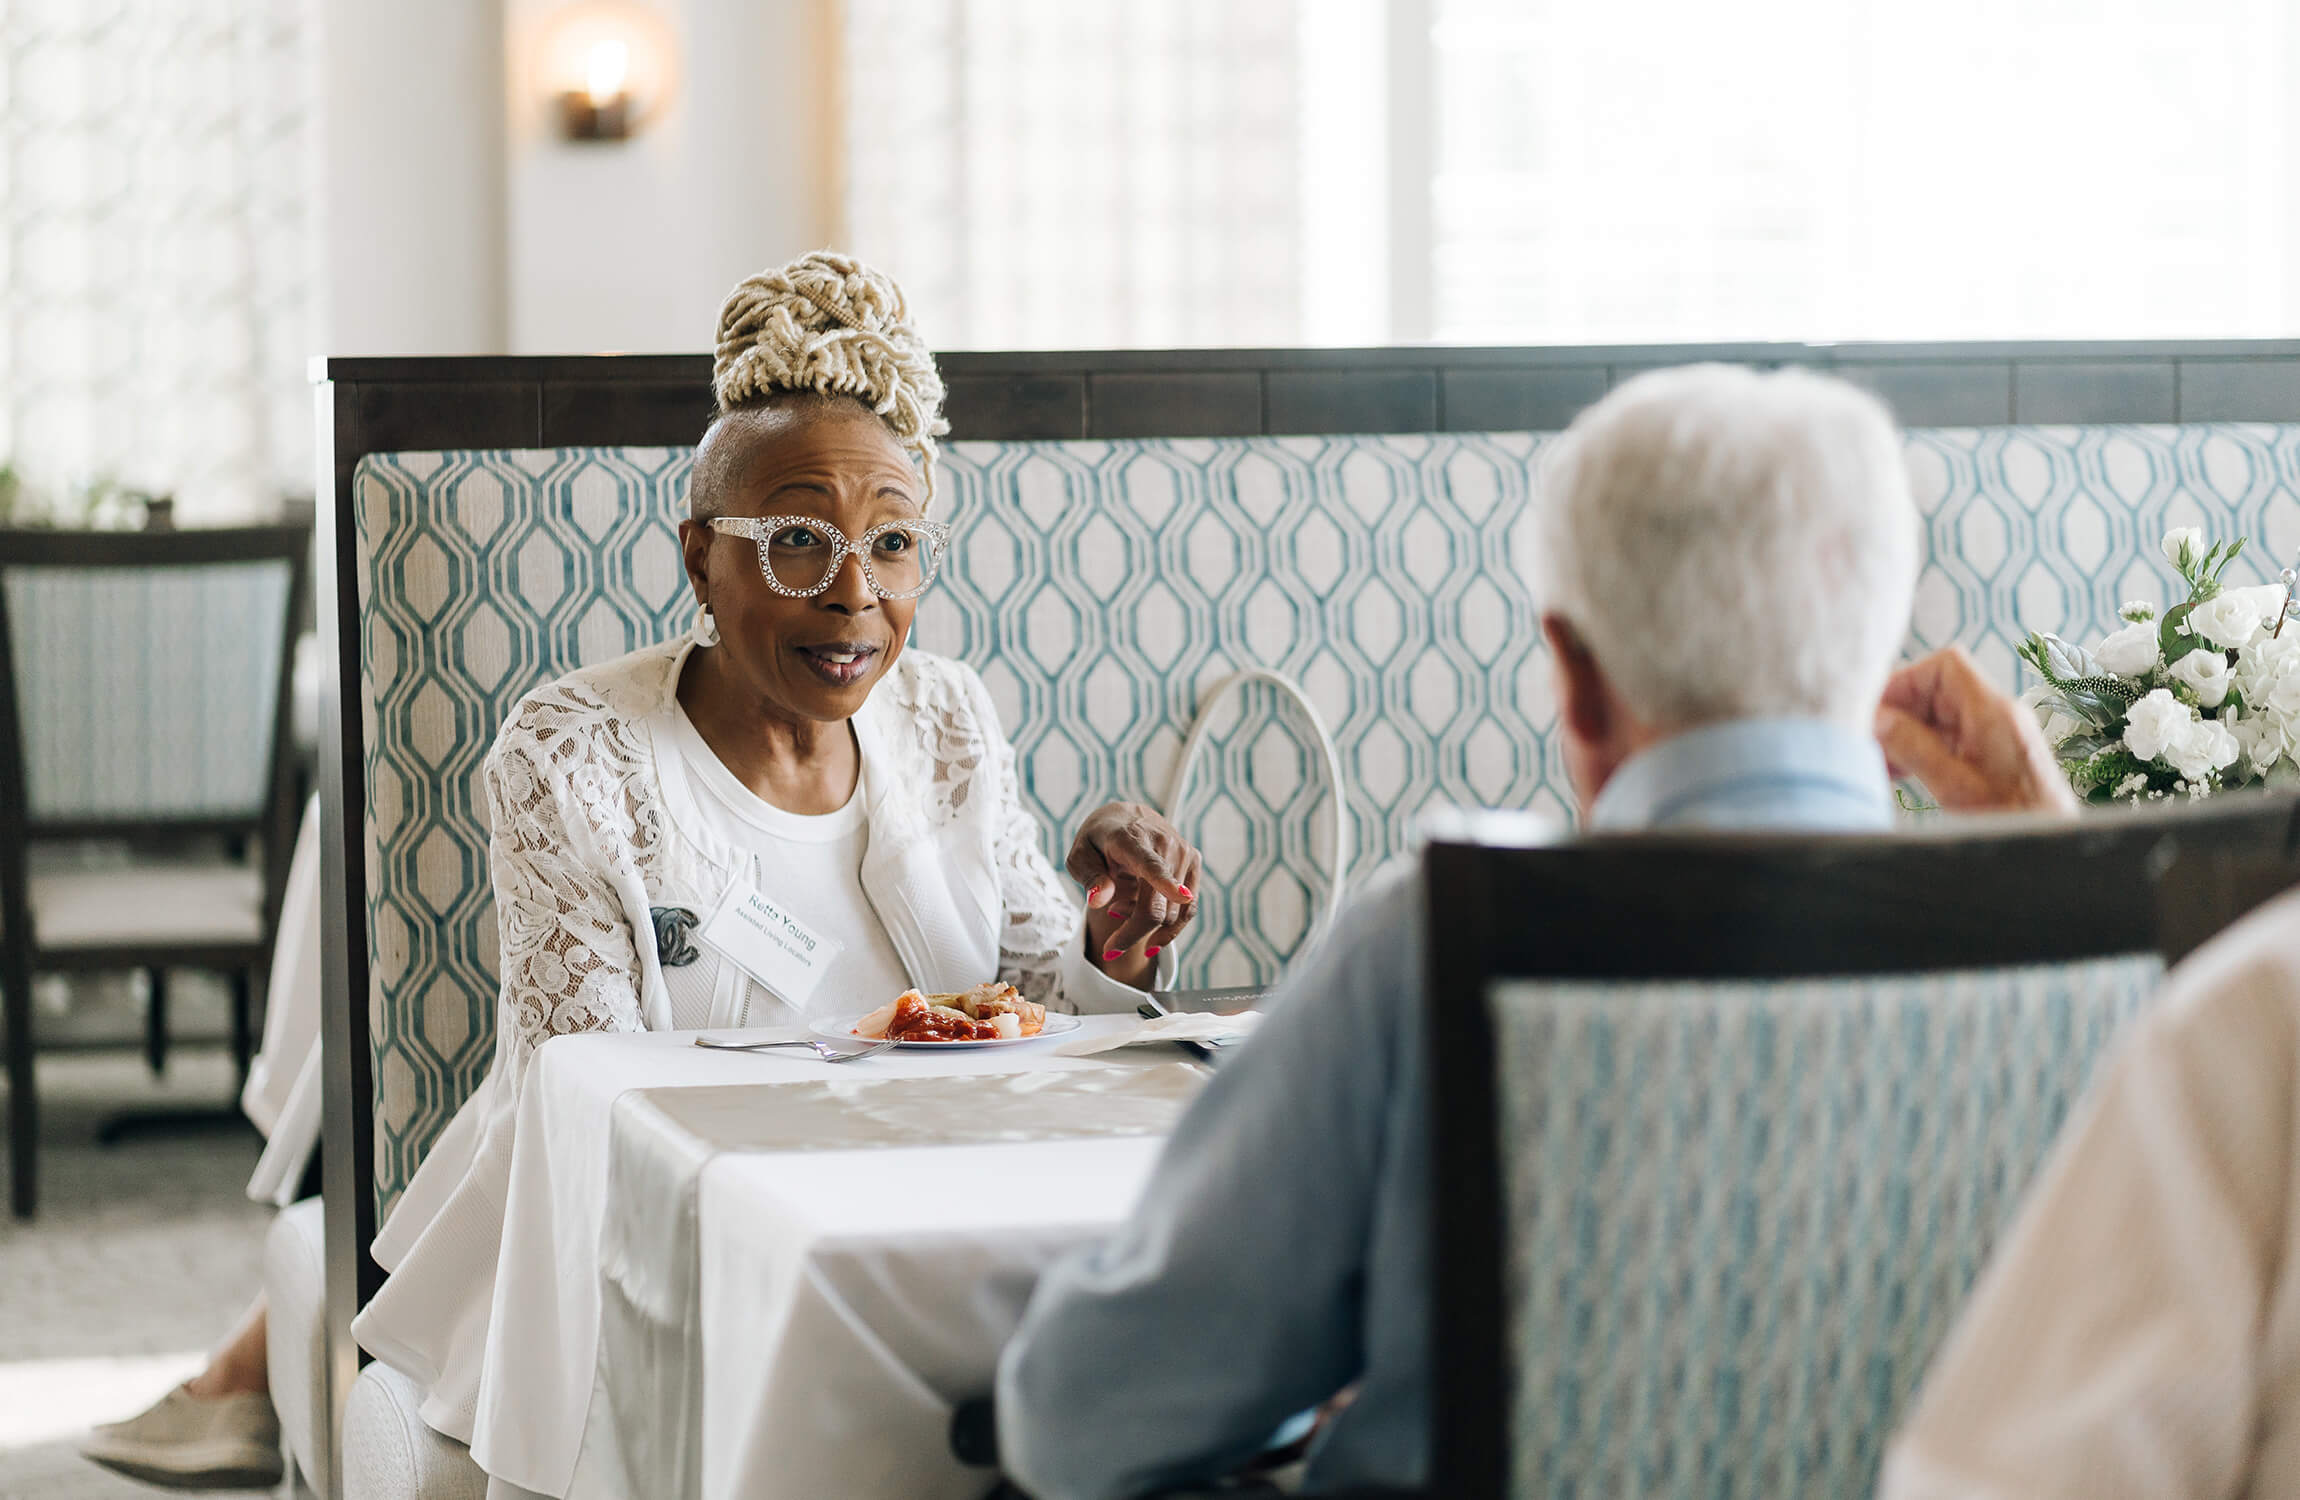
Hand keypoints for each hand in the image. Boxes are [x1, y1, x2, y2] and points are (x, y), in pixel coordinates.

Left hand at [1065, 802, 1202, 983]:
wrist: (1123, 819)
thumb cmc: (1097, 842)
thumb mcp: (1079, 857)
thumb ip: (1089, 878)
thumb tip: (1100, 901)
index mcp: (1131, 838)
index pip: (1151, 864)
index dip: (1166, 883)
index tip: (1181, 896)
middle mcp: (1164, 843)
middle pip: (1157, 906)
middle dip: (1132, 935)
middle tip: (1109, 950)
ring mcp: (1184, 852)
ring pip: (1173, 914)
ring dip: (1145, 926)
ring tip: (1119, 910)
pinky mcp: (1194, 863)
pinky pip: (1188, 910)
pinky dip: (1168, 926)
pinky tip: (1141, 921)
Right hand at [1875, 646, 2078, 814]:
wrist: (2051, 844)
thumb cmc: (2015, 820)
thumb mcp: (1954, 786)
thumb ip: (1914, 748)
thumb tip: (1879, 719)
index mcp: (1994, 712)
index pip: (1946, 666)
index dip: (1907, 679)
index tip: (1880, 709)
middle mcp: (1997, 715)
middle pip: (1938, 689)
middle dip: (1900, 712)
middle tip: (1871, 740)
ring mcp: (1995, 734)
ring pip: (1939, 715)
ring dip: (1906, 733)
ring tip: (1882, 763)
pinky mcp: (1991, 753)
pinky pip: (1948, 737)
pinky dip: (1921, 748)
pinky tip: (1901, 771)